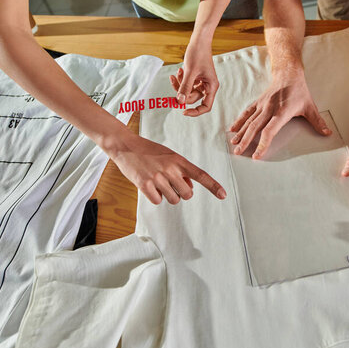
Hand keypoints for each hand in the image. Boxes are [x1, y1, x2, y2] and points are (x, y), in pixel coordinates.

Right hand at [105, 131, 225, 204]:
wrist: (125, 146)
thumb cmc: (149, 151)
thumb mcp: (169, 156)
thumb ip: (181, 171)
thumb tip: (189, 189)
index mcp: (179, 160)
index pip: (200, 175)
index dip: (213, 186)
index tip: (223, 195)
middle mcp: (170, 169)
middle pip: (187, 194)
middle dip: (181, 192)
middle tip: (169, 183)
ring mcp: (158, 178)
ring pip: (174, 199)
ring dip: (167, 195)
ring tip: (158, 182)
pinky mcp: (145, 185)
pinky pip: (158, 201)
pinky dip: (154, 197)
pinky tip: (148, 185)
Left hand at [170, 40, 218, 115]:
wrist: (199, 40)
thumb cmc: (198, 53)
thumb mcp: (190, 71)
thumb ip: (185, 87)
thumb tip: (180, 101)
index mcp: (212, 86)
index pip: (206, 106)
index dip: (195, 111)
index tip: (183, 111)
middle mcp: (208, 86)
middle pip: (193, 98)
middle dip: (182, 92)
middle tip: (174, 82)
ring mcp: (202, 82)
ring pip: (188, 91)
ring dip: (180, 84)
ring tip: (176, 74)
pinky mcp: (196, 78)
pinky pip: (187, 84)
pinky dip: (181, 79)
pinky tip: (179, 71)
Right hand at [229, 72, 331, 158]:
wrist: (288, 73)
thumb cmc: (300, 91)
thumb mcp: (310, 106)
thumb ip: (317, 121)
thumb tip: (328, 133)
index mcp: (282, 112)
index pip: (270, 131)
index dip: (263, 144)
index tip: (257, 155)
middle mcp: (269, 109)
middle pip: (255, 127)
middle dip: (246, 141)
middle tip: (238, 152)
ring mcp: (262, 105)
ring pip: (249, 121)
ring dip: (240, 133)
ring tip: (234, 143)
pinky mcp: (258, 102)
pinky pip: (247, 113)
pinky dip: (239, 121)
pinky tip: (232, 129)